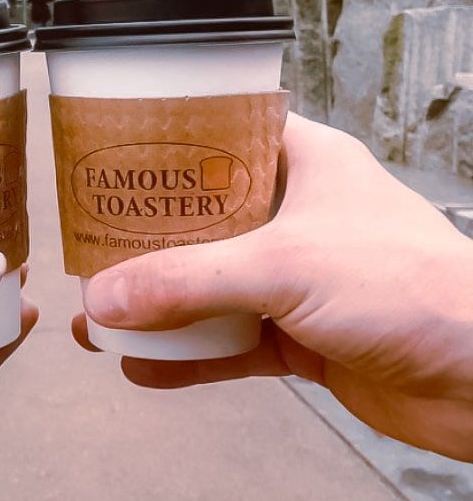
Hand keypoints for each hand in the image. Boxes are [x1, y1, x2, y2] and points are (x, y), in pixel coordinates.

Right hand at [75, 113, 472, 462]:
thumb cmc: (411, 287)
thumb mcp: (284, 265)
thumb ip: (187, 282)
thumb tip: (102, 299)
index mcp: (304, 161)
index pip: (223, 132)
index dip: (167, 140)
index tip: (113, 154)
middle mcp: (298, 214)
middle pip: (205, 217)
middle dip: (146, 237)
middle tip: (90, 244)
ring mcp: (301, 278)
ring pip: (212, 284)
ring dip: (158, 304)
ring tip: (97, 318)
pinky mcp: (304, 335)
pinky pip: (230, 342)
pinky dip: (189, 357)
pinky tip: (143, 367)